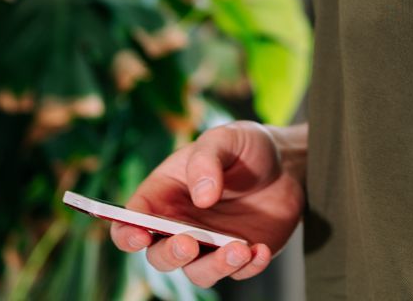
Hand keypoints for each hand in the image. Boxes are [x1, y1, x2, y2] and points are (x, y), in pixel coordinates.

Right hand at [107, 121, 302, 286]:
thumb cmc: (244, 147)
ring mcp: (209, 245)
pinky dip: (248, 267)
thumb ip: (207, 160)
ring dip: (215, 266)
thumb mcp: (225, 138)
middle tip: (190, 242)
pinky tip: (260, 249)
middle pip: (159, 255)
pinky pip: (237, 274)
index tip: (138, 236)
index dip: (127, 233)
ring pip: (197, 272)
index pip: (131, 221)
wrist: (286, 164)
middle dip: (171, 254)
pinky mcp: (238, 257)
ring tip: (240, 248)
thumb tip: (202, 197)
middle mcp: (180, 225)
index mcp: (163, 194)